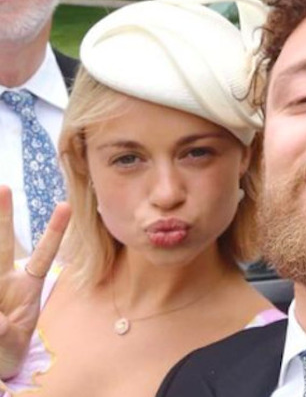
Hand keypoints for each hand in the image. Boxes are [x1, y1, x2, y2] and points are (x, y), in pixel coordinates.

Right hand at [0, 186, 70, 378]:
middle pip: (2, 242)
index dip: (54, 232)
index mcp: (27, 287)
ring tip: (0, 194)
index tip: (66, 206)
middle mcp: (4, 278)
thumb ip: (2, 333)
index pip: (43, 254)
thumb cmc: (5, 351)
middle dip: (3, 215)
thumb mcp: (10, 345)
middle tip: (5, 187)